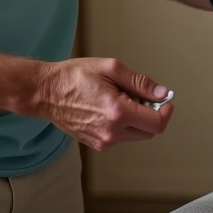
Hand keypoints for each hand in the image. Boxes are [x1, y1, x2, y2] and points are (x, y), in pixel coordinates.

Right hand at [32, 57, 172, 150]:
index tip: (164, 100)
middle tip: (138, 95)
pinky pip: (121, 137)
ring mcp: (103, 141)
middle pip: (149, 132)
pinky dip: (124, 125)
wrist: (45, 92)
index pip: (157, 123)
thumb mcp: (111, 69)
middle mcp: (112, 132)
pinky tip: (109, 108)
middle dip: (151, 114)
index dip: (166, 111)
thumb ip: (140, 83)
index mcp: (118, 113)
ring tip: (119, 99)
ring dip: (137, 120)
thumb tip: (162, 93)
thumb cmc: (74, 76)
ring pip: (136, 135)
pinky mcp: (96, 144)